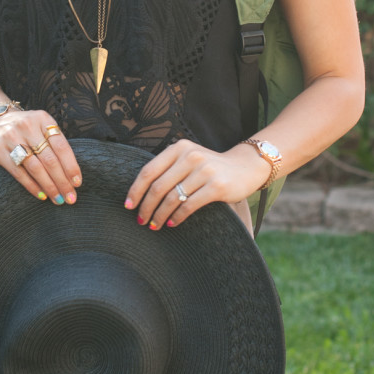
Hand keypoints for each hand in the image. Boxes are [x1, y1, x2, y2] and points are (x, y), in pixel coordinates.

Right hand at [0, 110, 81, 204]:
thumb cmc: (25, 129)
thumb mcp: (41, 126)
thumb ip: (54, 142)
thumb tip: (72, 174)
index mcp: (42, 119)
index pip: (61, 145)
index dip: (71, 166)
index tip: (78, 182)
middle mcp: (27, 126)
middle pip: (49, 159)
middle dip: (62, 181)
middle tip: (71, 197)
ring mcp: (11, 137)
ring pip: (35, 168)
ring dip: (49, 186)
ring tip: (58, 199)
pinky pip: (18, 173)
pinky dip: (32, 186)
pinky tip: (42, 195)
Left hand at [124, 139, 269, 229]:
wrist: (245, 166)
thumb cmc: (210, 167)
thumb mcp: (189, 158)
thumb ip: (169, 167)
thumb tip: (140, 192)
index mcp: (179, 148)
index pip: (149, 170)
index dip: (136, 190)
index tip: (128, 206)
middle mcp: (190, 156)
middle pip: (158, 186)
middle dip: (146, 207)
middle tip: (141, 220)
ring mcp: (204, 170)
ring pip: (172, 198)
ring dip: (160, 215)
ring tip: (154, 225)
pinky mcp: (217, 186)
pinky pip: (189, 206)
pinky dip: (177, 217)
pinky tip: (172, 223)